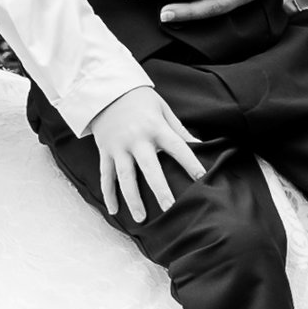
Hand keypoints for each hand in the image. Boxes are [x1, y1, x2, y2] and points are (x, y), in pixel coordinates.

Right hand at [89, 85, 207, 224]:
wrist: (105, 90)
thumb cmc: (139, 100)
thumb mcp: (162, 109)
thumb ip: (179, 130)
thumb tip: (200, 145)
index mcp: (155, 127)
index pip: (177, 146)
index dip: (190, 162)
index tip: (202, 177)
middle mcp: (136, 139)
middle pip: (149, 168)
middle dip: (159, 189)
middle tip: (169, 208)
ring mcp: (118, 147)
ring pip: (124, 177)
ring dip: (132, 199)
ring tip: (141, 218)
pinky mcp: (105, 151)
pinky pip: (106, 176)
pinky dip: (108, 194)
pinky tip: (115, 211)